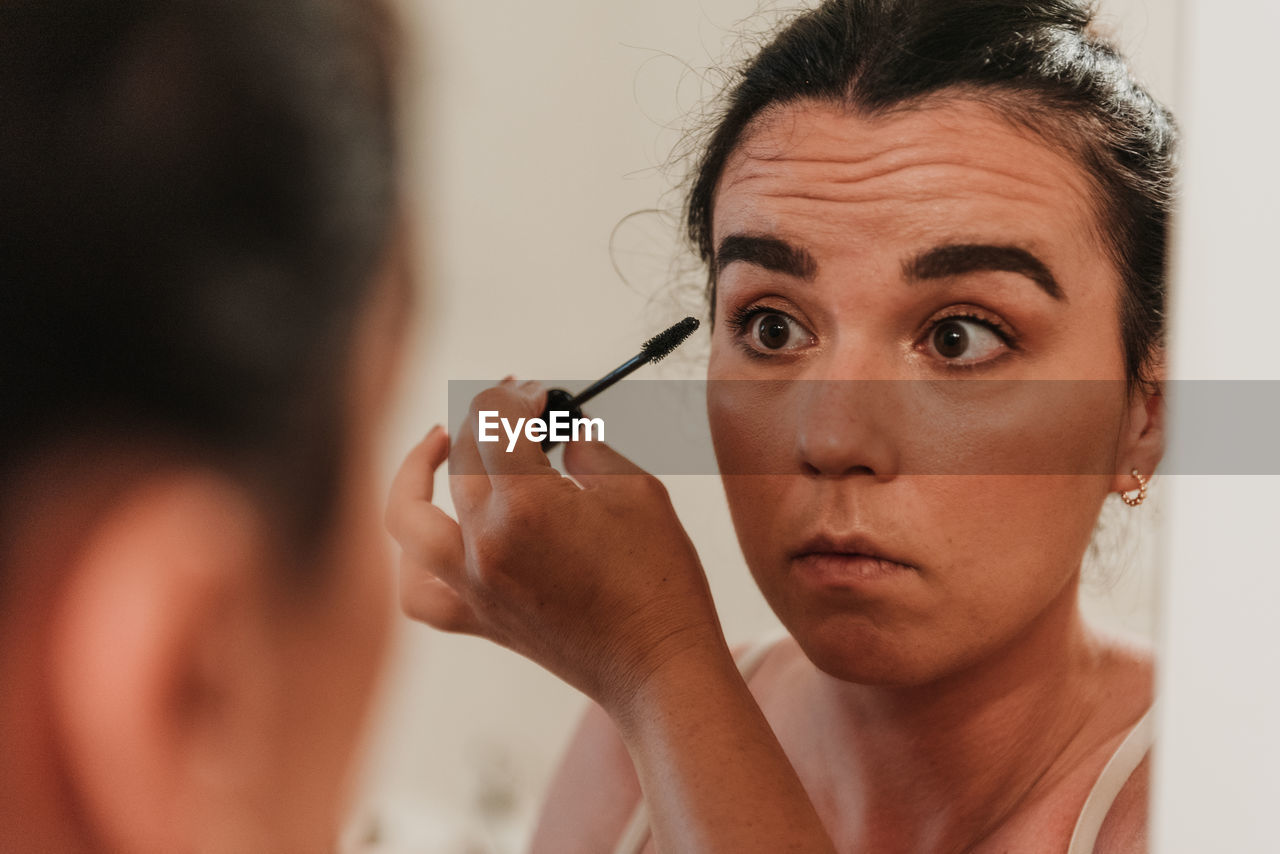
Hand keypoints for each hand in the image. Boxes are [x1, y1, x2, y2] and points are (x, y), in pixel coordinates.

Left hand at [386, 380, 723, 712]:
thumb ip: (587, 449)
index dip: (518, 394)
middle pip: (461, 456)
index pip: (497, 420)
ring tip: (439, 446)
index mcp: (526, 503)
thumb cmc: (659, 581)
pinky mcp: (479, 621)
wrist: (659, 668)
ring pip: (409, 518)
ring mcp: (473, 586)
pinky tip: (432, 536)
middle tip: (520, 407)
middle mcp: (485, 543)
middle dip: (487, 417)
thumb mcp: (636, 491)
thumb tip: (561, 429)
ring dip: (415, 473)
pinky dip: (411, 561)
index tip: (541, 393)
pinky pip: (418, 592)